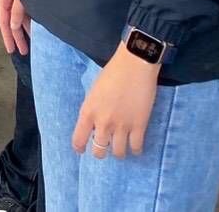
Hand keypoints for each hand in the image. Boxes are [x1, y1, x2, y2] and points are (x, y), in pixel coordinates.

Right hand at [0, 0, 30, 54]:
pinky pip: (26, 10)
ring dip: (24, 29)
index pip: (3, 21)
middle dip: (17, 36)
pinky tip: (35, 27)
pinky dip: (29, 20)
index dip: (8, 36)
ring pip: (20, 16)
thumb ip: (18, 10)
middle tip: (24, 51)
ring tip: (31, 42)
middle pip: (11, 20)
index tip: (12, 50)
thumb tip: (14, 26)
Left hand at [72, 42, 161, 158]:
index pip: (79, 140)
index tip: (82, 150)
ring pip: (119, 153)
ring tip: (121, 146)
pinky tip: (135, 145)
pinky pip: (136, 147)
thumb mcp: (93, 92)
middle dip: (100, 152)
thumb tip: (95, 125)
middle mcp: (103, 122)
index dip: (80, 148)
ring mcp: (122, 126)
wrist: (133, 65)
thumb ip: (92, 110)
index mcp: (88, 112)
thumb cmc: (112, 73)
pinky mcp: (139, 125)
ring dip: (119, 152)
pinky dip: (135, 149)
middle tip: (105, 147)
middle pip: (99, 151)